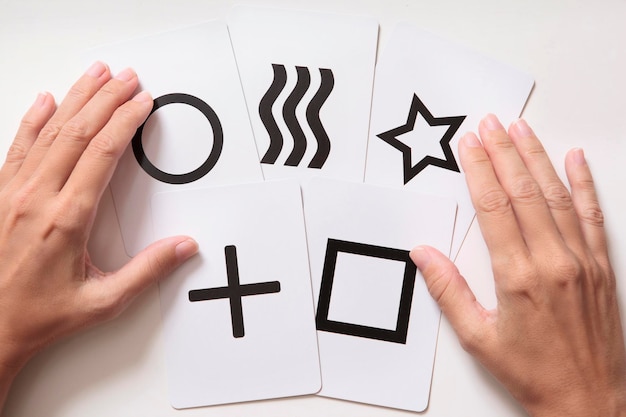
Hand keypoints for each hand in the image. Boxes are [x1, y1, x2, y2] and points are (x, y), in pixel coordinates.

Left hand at [0, 62, 197, 407]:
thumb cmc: (39, 315)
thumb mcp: (103, 302)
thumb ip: (147, 271)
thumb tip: (183, 247)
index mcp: (66, 219)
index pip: (101, 154)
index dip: (124, 122)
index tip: (141, 103)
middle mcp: (37, 198)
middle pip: (77, 132)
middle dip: (106, 99)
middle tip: (127, 77)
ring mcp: (13, 193)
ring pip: (48, 131)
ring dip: (75, 99)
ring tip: (95, 74)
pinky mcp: (0, 195)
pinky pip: (18, 146)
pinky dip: (33, 119)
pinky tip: (44, 101)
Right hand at [411, 115, 625, 416]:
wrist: (589, 401)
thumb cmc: (534, 374)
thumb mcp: (479, 338)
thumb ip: (449, 292)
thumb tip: (424, 255)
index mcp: (519, 277)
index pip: (494, 208)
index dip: (480, 171)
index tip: (469, 145)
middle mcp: (554, 262)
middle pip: (523, 192)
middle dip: (504, 153)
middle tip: (490, 124)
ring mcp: (582, 261)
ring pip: (557, 196)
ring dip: (538, 158)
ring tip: (522, 130)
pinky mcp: (602, 267)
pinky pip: (593, 215)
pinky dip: (584, 184)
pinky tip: (575, 160)